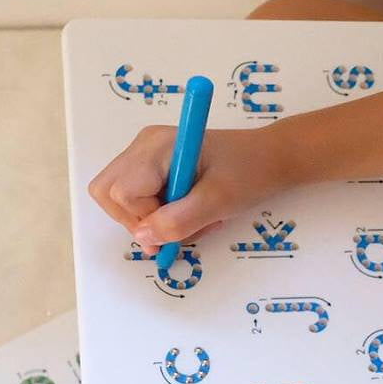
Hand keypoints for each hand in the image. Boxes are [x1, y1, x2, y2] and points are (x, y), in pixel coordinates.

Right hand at [87, 124, 293, 246]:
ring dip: (156, 220)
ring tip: (196, 218)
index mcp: (156, 146)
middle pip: (109, 193)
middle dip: (140, 220)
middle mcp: (143, 145)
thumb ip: (179, 221)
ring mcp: (147, 154)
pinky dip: (165, 213)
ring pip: (123, 199)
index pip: (120, 193)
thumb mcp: (218, 202)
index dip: (145, 218)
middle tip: (180, 227)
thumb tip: (143, 238)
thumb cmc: (251, 173)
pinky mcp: (156, 166)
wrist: (273, 158)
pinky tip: (194, 211)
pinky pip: (142, 197)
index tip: (180, 223)